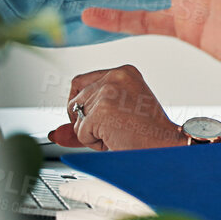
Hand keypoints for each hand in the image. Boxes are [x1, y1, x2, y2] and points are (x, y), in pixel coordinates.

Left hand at [47, 64, 184, 150]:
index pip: (81, 82)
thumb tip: (54, 133)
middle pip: (75, 99)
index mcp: (124, 72)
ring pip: (76, 116)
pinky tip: (115, 139)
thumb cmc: (149, 134)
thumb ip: (84, 120)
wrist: (165, 147)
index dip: (80, 104)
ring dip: (90, 132)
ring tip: (115, 134)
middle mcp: (115, 76)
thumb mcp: (116, 118)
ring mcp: (108, 92)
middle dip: (84, 121)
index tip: (92, 117)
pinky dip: (94, 142)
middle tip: (108, 130)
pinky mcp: (102, 111)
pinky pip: (80, 132)